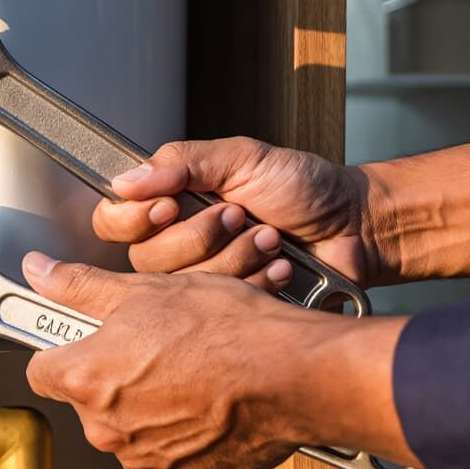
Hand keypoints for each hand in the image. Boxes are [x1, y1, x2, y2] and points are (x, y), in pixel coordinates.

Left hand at [20, 251, 414, 468]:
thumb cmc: (227, 330)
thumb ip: (80, 286)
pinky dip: (180, 438)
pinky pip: (165, 458)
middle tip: (156, 349)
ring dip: (148, 409)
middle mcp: (106, 429)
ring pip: (128, 431)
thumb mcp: (147, 290)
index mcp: (86, 378)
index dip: (64, 349)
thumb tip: (40, 272)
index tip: (84, 339)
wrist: (292, 374)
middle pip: (89, 401)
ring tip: (190, 375)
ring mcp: (143, 461)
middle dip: (114, 378)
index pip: (43, 368)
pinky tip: (207, 407)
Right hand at [92, 137, 394, 288]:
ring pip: (183, 287)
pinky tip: (278, 265)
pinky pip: (220, 309)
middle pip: (145, 260)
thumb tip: (129, 178)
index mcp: (171, 205)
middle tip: (238, 215)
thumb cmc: (304, 188)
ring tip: (268, 238)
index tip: (168, 206)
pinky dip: (257, 282)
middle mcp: (179, 245)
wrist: (355, 226)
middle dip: (201, 236)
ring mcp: (204, 281)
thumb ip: (183, 161)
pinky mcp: (231, 310)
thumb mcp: (243, 158)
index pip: (114, 220)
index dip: (134, 219)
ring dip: (234, 257)